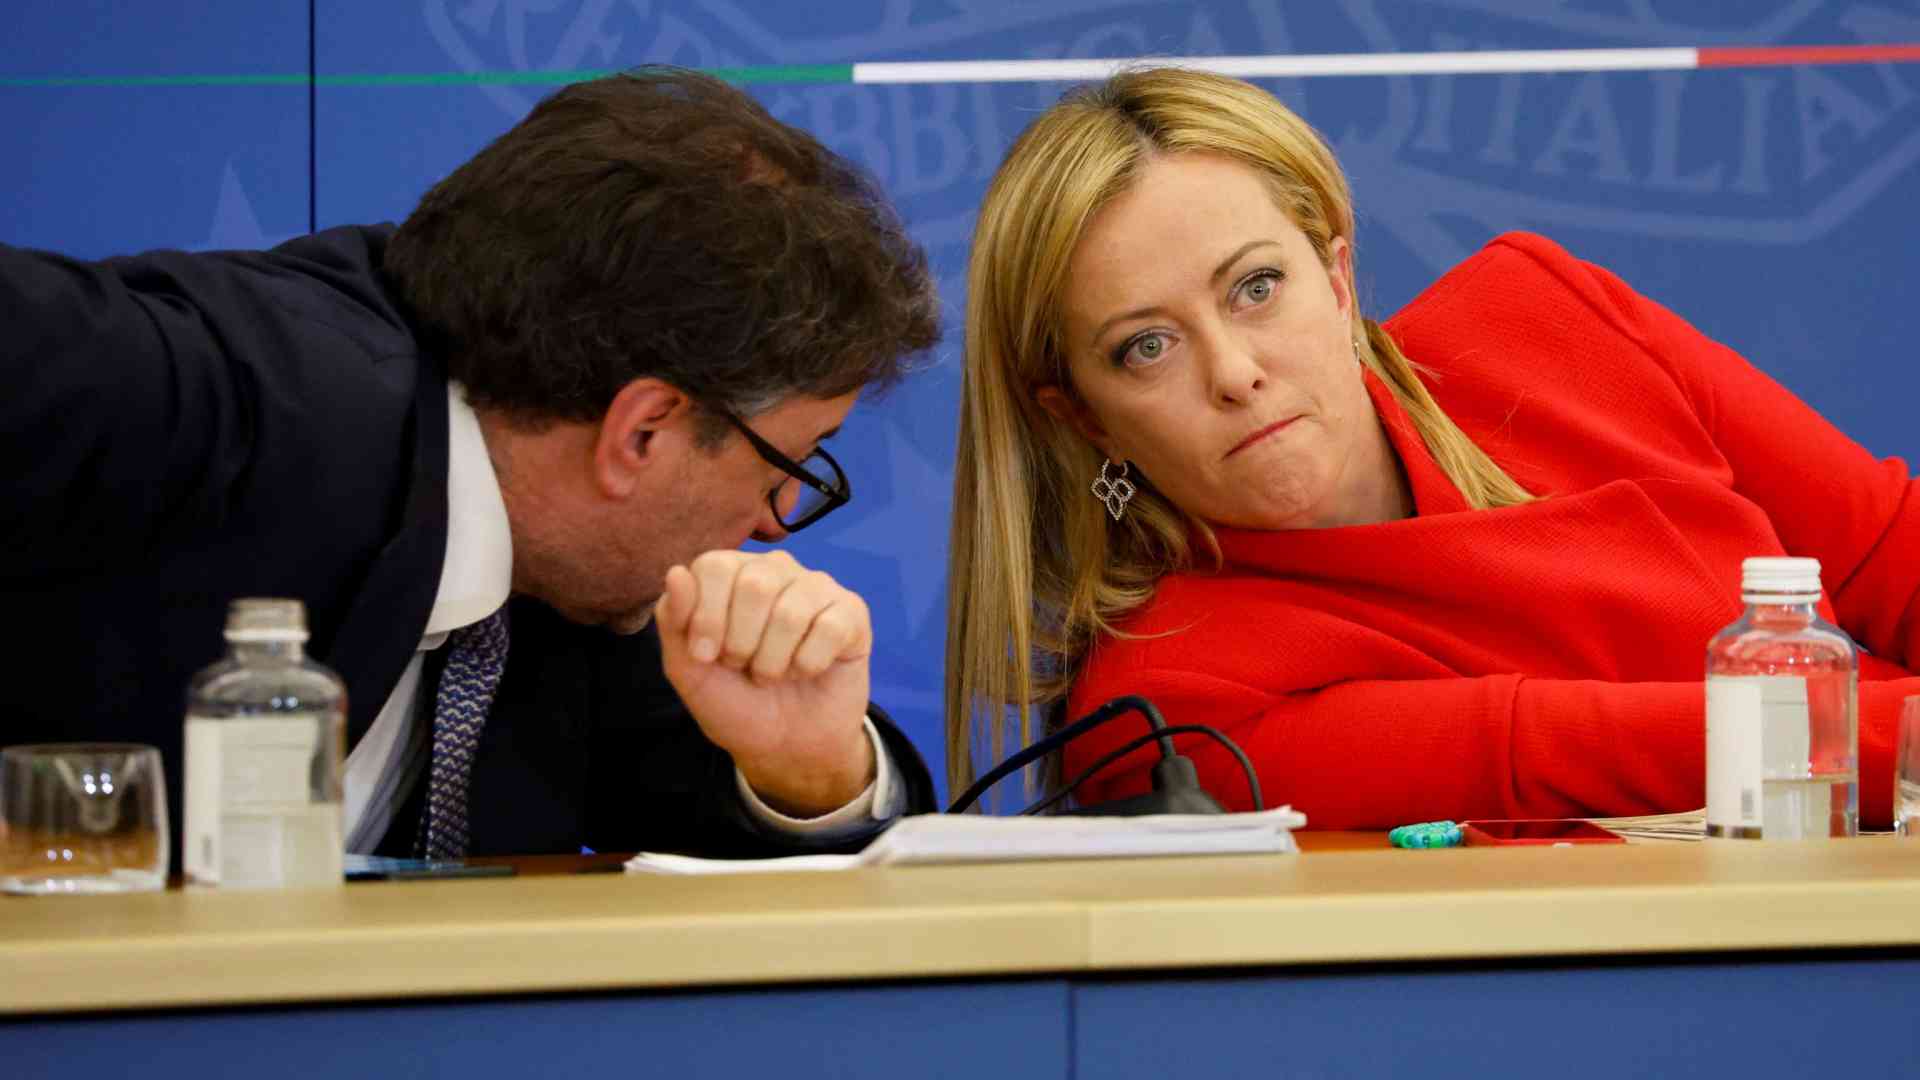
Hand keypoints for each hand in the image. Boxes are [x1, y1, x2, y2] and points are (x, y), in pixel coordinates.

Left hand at [653, 550, 875, 816]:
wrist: (782, 746)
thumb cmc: (733, 701)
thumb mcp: (688, 669)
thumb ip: (674, 621)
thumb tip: (676, 572)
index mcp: (730, 574)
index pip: (715, 566)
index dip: (707, 617)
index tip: (706, 657)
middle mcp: (774, 570)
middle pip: (755, 584)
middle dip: (742, 642)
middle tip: (744, 667)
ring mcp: (816, 587)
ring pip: (792, 612)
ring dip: (774, 661)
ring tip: (773, 674)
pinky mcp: (851, 612)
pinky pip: (830, 629)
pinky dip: (809, 665)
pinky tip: (806, 671)